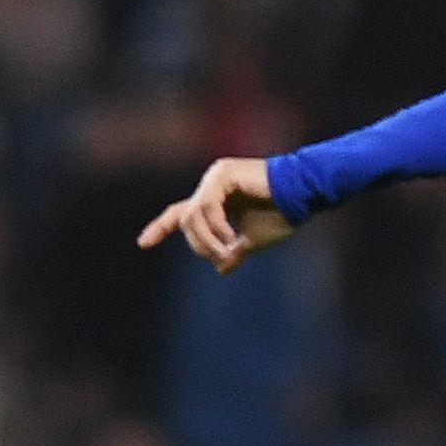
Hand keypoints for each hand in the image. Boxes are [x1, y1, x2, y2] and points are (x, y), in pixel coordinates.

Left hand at [138, 157, 293, 272]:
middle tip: (223, 257)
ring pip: (192, 216)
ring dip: (208, 239)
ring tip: (229, 249)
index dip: (160, 228)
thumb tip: (222, 270)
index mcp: (215, 199)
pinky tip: (232, 237)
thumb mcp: (253, 241)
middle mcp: (211, 185)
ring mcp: (215, 177)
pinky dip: (217, 226)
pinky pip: (207, 207)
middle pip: (186, 221)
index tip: (142, 243)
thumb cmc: (282, 215)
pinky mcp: (223, 175)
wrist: (302, 196)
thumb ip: (234, 252)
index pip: (180, 215)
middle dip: (199, 245)